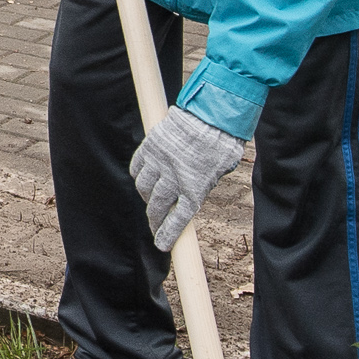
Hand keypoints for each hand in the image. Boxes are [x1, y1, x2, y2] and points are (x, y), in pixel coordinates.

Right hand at [128, 106, 248, 250]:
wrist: (211, 114)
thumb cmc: (221, 143)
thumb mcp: (220, 171)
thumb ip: (204, 186)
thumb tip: (189, 198)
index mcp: (195, 188)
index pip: (178, 219)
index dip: (168, 235)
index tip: (162, 245)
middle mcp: (174, 178)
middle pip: (158, 206)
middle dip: (155, 220)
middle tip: (154, 225)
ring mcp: (160, 162)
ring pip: (144, 188)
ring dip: (147, 197)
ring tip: (152, 199)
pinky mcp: (150, 147)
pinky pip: (137, 168)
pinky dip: (139, 177)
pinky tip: (144, 179)